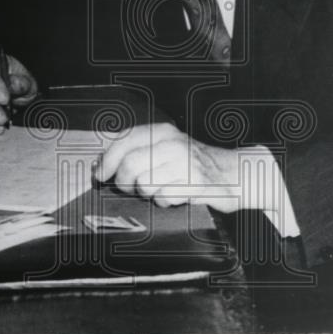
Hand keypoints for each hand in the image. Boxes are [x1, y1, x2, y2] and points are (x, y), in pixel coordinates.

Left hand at [95, 123, 242, 212]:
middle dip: (124, 183)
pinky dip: (164, 202)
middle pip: (130, 164)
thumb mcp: (165, 148)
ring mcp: (186, 164)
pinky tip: (174, 196)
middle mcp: (174, 143)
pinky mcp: (196, 184)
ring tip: (159, 191)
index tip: (99, 176)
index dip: (106, 160)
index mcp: (163, 132)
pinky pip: (164, 198)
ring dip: (147, 194)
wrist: (233, 173)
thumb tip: (100, 165)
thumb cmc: (192, 164)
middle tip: (131, 188)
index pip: (124, 140)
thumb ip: (136, 152)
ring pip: (145, 184)